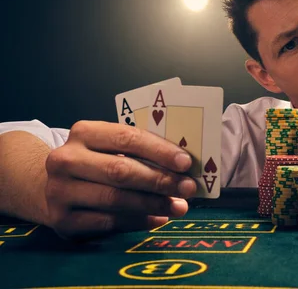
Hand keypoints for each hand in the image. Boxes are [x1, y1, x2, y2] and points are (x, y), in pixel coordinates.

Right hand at [44, 121, 196, 239]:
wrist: (52, 186)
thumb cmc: (95, 162)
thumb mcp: (110, 147)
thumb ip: (140, 151)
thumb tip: (182, 167)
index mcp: (84, 132)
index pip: (127, 138)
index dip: (159, 151)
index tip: (186, 163)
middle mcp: (66, 160)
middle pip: (121, 171)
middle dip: (160, 180)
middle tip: (188, 188)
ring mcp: (60, 191)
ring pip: (116, 199)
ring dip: (153, 204)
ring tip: (178, 207)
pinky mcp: (62, 220)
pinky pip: (108, 223)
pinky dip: (138, 221)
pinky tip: (158, 219)